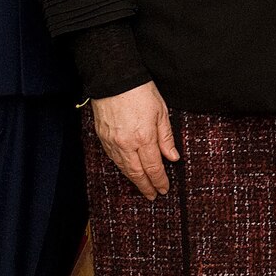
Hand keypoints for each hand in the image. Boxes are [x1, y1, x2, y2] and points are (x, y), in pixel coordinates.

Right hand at [92, 81, 178, 198]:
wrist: (114, 79)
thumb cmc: (140, 91)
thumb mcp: (161, 112)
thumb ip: (166, 137)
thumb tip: (173, 157)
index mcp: (144, 137)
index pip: (153, 167)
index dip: (159, 180)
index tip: (164, 189)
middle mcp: (126, 144)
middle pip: (137, 173)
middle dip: (146, 186)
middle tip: (153, 195)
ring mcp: (112, 142)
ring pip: (124, 168)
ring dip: (134, 180)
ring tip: (142, 186)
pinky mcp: (103, 138)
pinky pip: (113, 159)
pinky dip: (122, 168)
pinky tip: (128, 170)